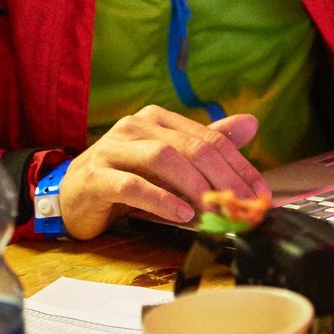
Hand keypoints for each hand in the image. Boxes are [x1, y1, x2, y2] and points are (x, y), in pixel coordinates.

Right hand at [58, 105, 269, 239]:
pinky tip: (181, 215)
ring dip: (194, 187)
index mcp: (157, 119)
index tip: (259, 196)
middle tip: (243, 207)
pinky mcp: (95, 176)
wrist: (74, 196)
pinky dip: (161, 200)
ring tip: (214, 213)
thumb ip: (207, 144)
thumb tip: (251, 124)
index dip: (238, 166)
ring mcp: (112, 149)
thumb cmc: (126, 178)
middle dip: (223, 178)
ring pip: (162, 159)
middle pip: (190, 146)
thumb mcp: (170, 163)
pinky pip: (132, 184)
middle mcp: (135, 126)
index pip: (208, 138)